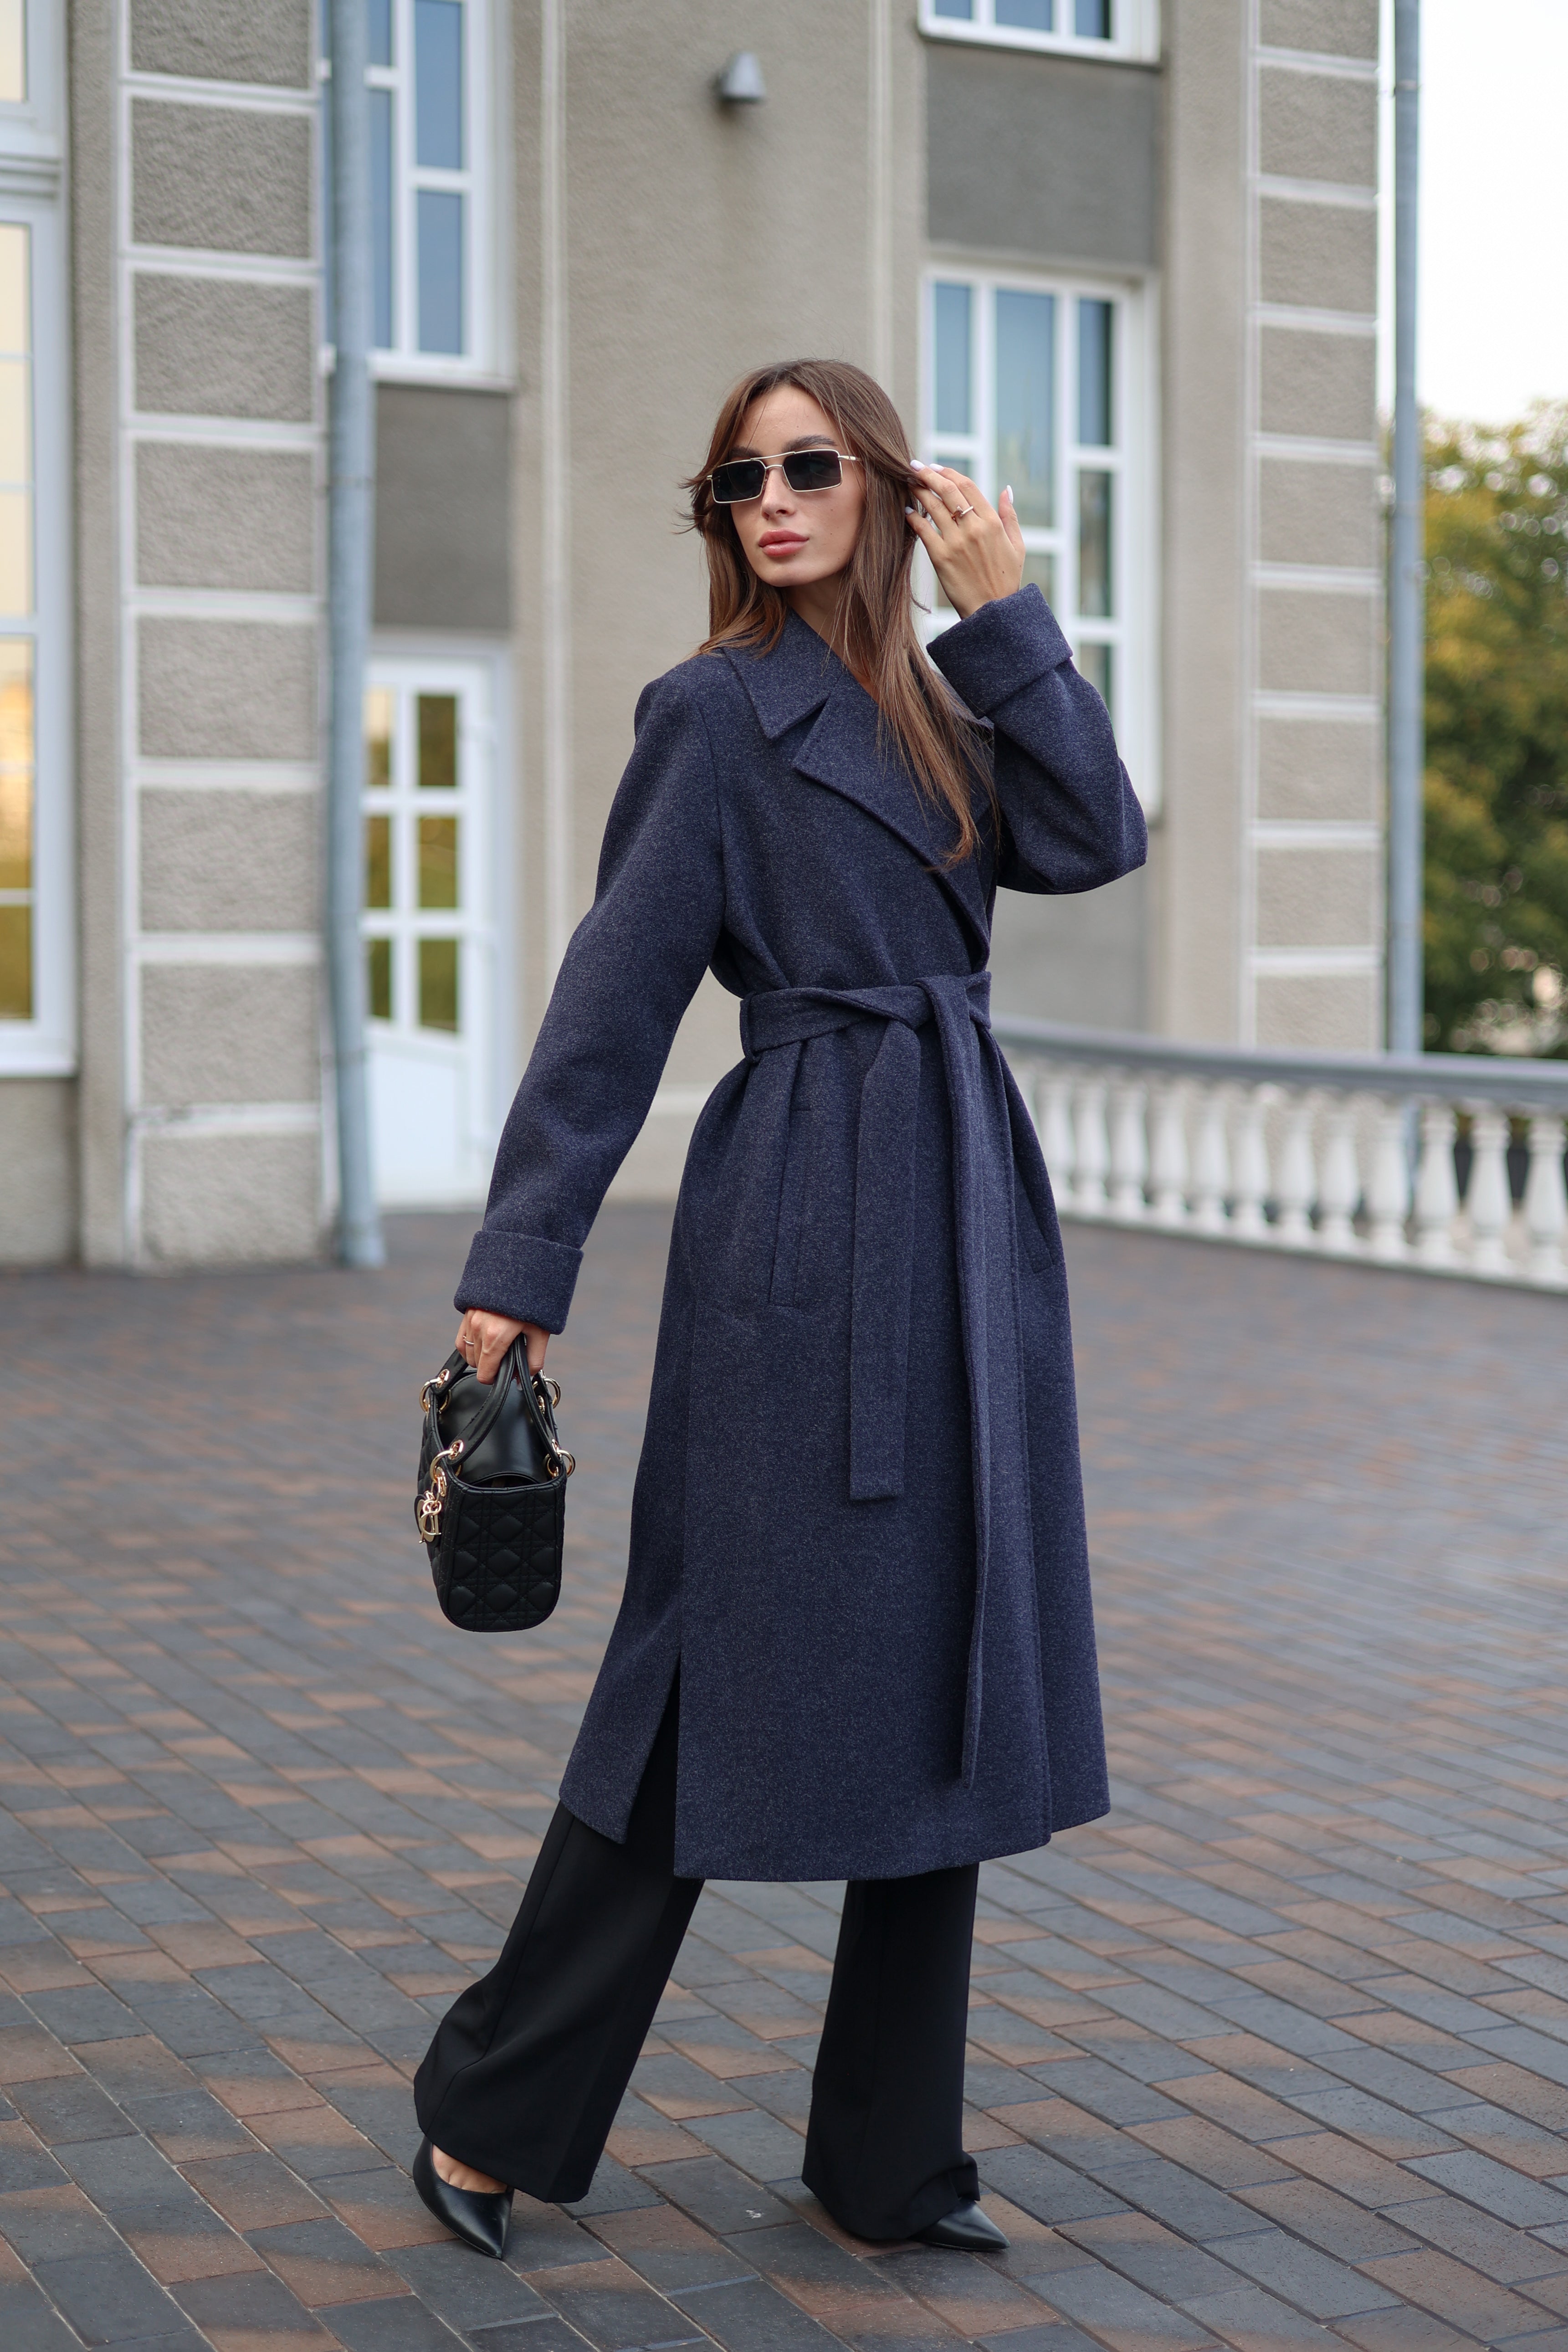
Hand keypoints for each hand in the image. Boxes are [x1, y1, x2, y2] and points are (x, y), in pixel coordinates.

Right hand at [456, 1309, 547, 1383]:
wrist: (523, 1268)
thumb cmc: (534, 1301)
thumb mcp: (540, 1333)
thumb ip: (532, 1360)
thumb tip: (521, 1378)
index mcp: (495, 1337)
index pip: (484, 1373)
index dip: (494, 1379)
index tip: (504, 1375)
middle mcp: (478, 1328)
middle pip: (476, 1364)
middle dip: (490, 1365)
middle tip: (507, 1356)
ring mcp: (470, 1319)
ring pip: (467, 1351)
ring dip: (480, 1355)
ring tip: (499, 1346)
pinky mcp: (467, 1312)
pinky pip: (461, 1338)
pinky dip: (470, 1344)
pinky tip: (485, 1340)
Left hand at [905, 465, 1025, 620]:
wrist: (993, 613)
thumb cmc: (1006, 580)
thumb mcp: (1017, 546)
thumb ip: (1010, 516)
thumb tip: (1006, 489)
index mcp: (993, 522)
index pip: (967, 486)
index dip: (949, 473)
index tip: (936, 467)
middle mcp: (974, 528)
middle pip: (948, 490)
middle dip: (929, 474)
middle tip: (915, 466)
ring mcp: (957, 542)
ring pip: (934, 507)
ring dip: (918, 491)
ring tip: (908, 483)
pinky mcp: (941, 558)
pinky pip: (923, 530)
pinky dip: (913, 517)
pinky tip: (907, 510)